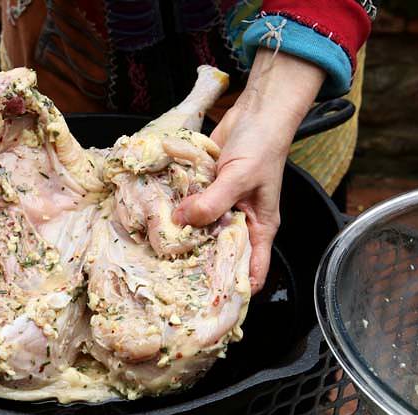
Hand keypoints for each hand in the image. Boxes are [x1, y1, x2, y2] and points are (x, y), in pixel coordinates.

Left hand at [173, 49, 324, 292]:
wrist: (255, 112)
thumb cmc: (261, 146)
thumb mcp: (239, 178)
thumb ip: (212, 203)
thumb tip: (181, 222)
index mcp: (259, 227)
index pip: (253, 271)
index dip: (234, 288)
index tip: (209, 298)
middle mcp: (239, 221)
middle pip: (219, 253)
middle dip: (199, 263)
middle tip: (171, 275)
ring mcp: (220, 206)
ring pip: (199, 230)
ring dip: (183, 235)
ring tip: (157, 251)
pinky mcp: (204, 191)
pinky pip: (189, 207)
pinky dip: (176, 211)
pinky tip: (156, 219)